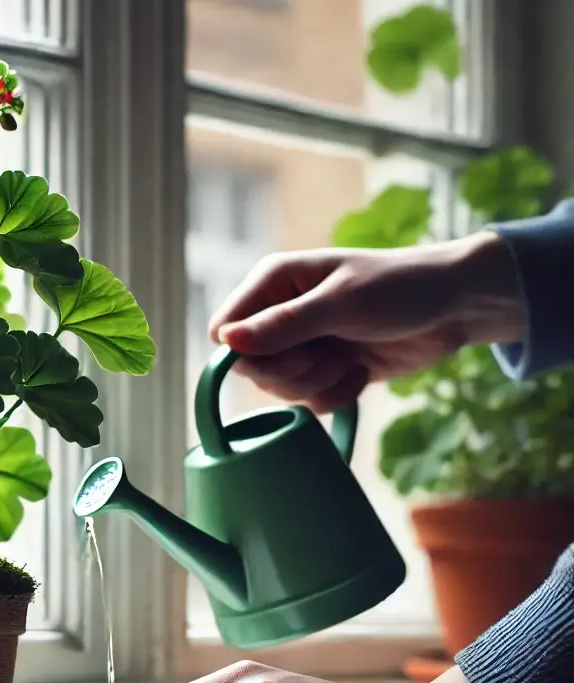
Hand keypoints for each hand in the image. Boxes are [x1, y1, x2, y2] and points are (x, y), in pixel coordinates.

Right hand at [208, 232, 522, 412]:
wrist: (457, 307)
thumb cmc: (400, 288)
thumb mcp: (340, 304)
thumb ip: (283, 325)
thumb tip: (226, 342)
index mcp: (273, 282)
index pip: (225, 329)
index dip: (244, 353)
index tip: (285, 356)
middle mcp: (280, 313)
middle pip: (250, 366)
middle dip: (289, 373)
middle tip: (324, 359)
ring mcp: (303, 343)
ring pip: (279, 388)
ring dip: (315, 384)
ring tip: (349, 361)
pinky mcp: (326, 369)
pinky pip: (308, 400)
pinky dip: (335, 395)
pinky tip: (360, 373)